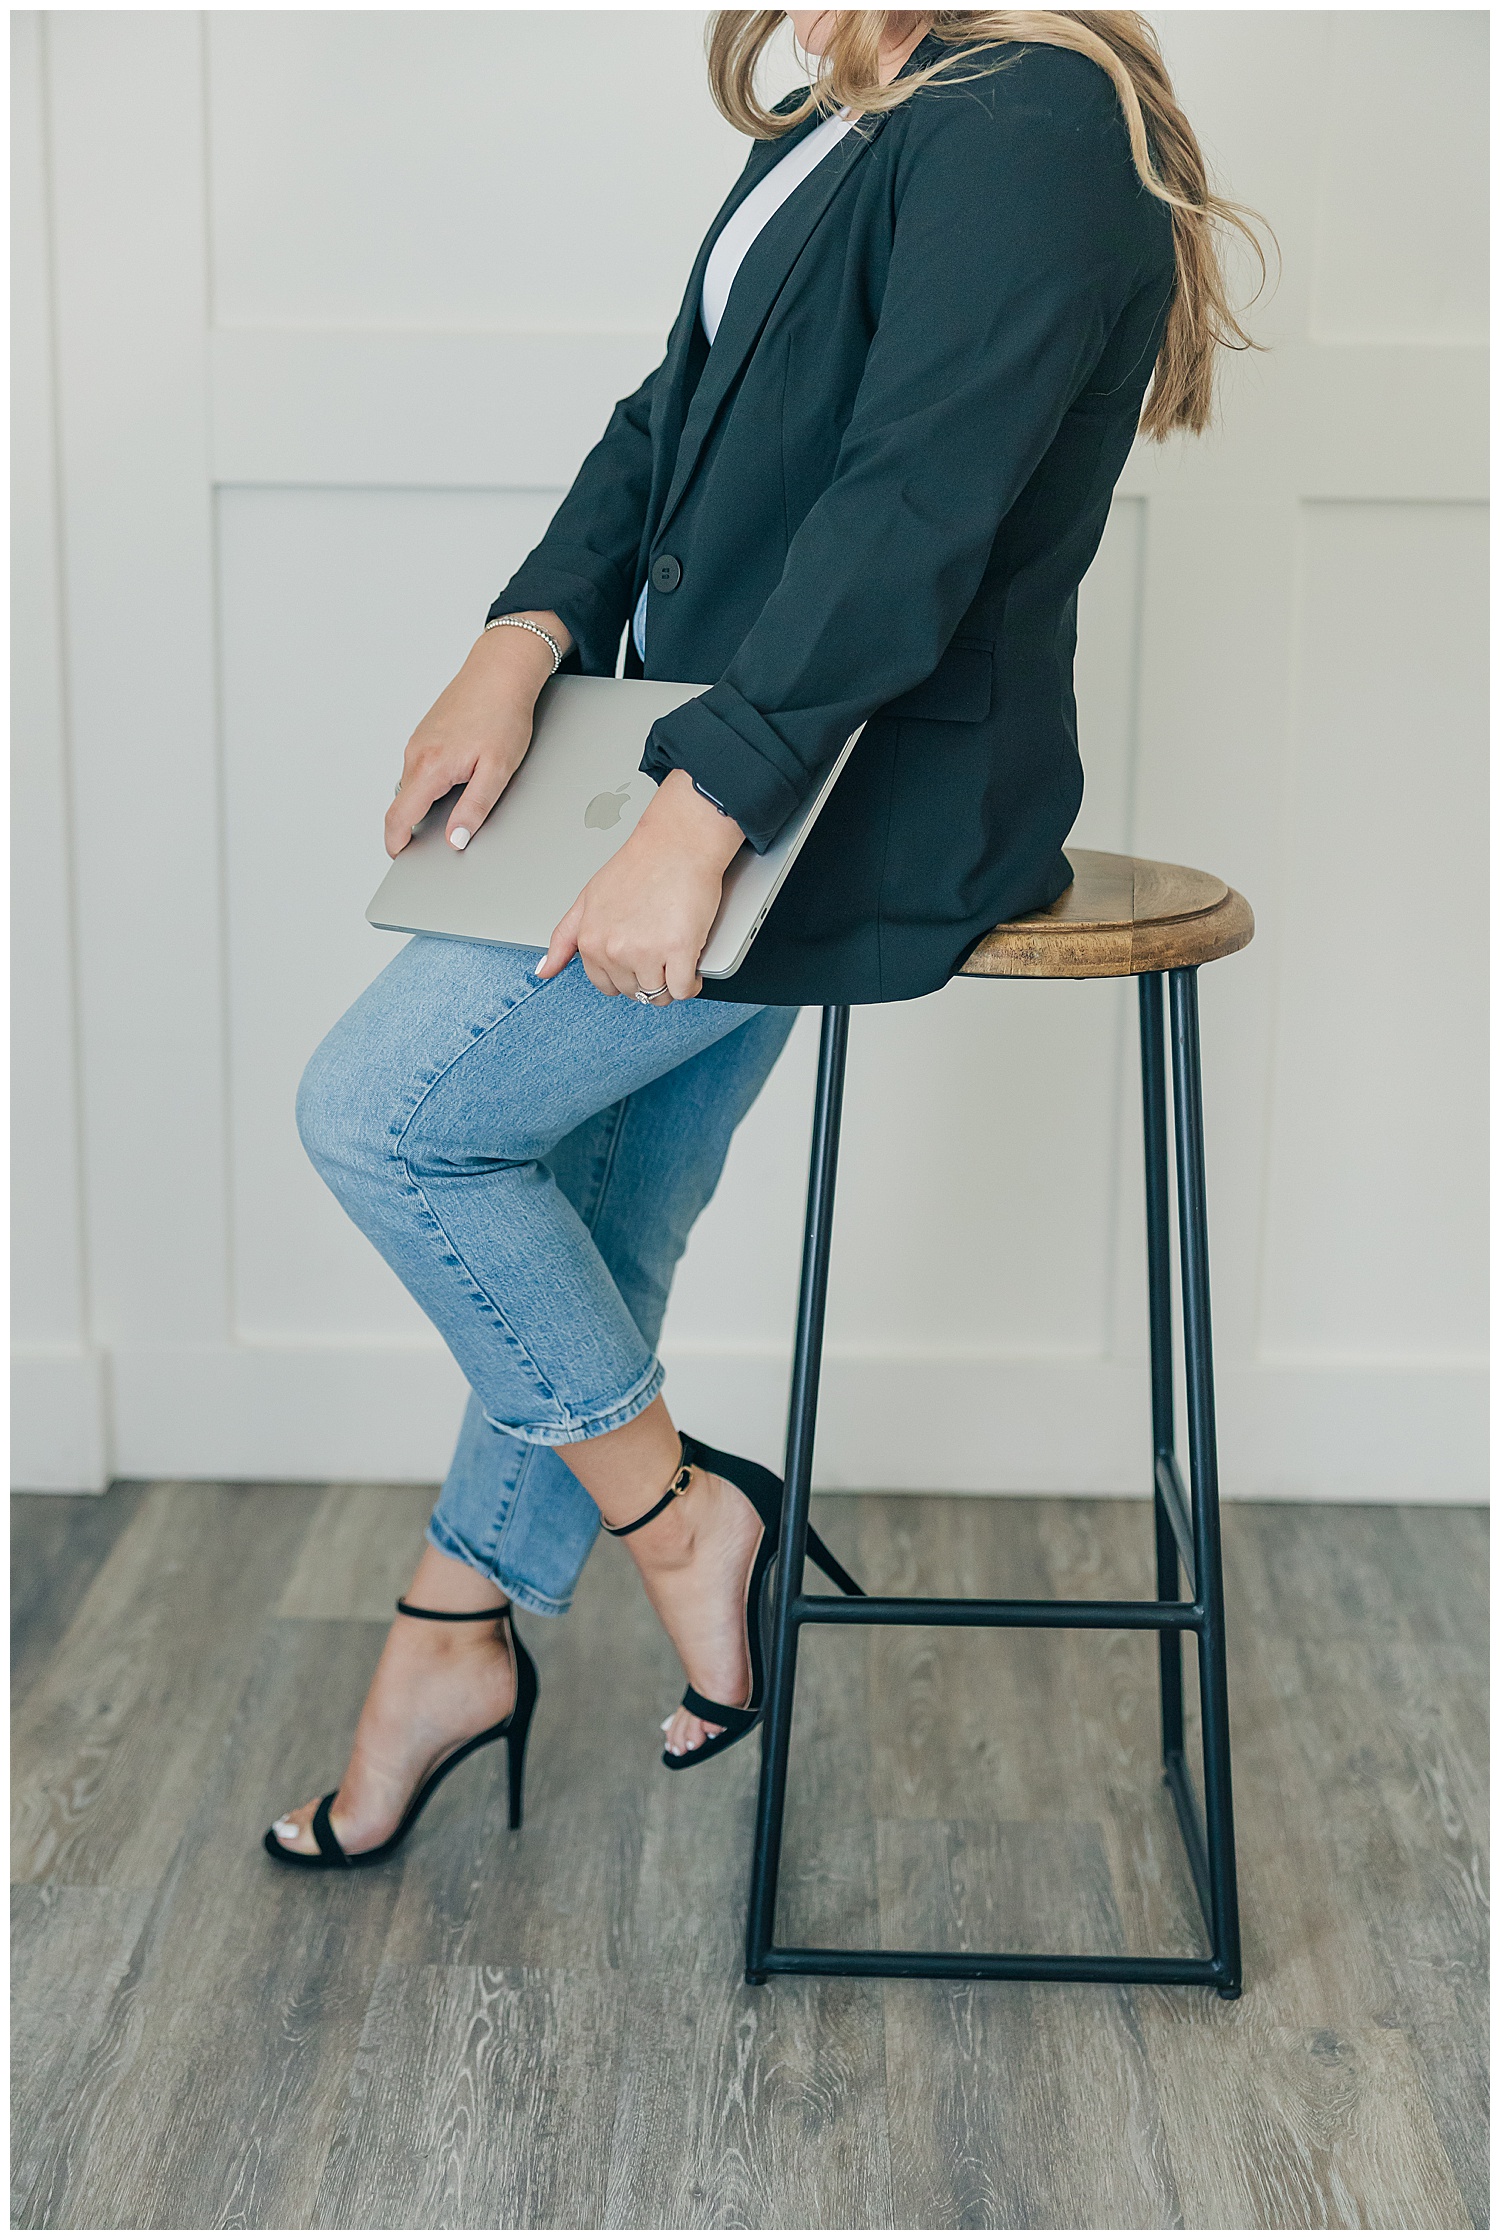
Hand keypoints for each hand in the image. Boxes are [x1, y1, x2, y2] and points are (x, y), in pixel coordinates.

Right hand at [385, 612, 572, 858]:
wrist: (501, 672)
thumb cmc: (502, 714)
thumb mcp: (496, 770)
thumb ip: (474, 808)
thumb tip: (455, 839)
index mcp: (430, 766)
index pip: (399, 816)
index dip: (395, 843)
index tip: (399, 857)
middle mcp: (416, 753)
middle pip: (404, 804)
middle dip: (413, 828)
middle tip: (436, 843)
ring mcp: (418, 742)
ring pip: (413, 786)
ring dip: (425, 804)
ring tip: (453, 812)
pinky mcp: (426, 734)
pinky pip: (420, 769)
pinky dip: (430, 784)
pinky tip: (458, 780)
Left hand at [537, 769, 745, 1001]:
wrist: (676, 843)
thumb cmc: (639, 865)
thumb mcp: (587, 898)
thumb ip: (564, 938)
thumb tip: (544, 970)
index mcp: (591, 940)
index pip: (605, 985)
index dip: (625, 975)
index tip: (636, 961)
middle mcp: (614, 950)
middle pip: (633, 991)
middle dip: (647, 979)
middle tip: (658, 953)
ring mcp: (646, 953)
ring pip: (659, 995)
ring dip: (670, 984)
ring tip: (675, 958)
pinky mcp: (679, 951)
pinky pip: (684, 990)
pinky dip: (691, 983)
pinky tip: (690, 966)